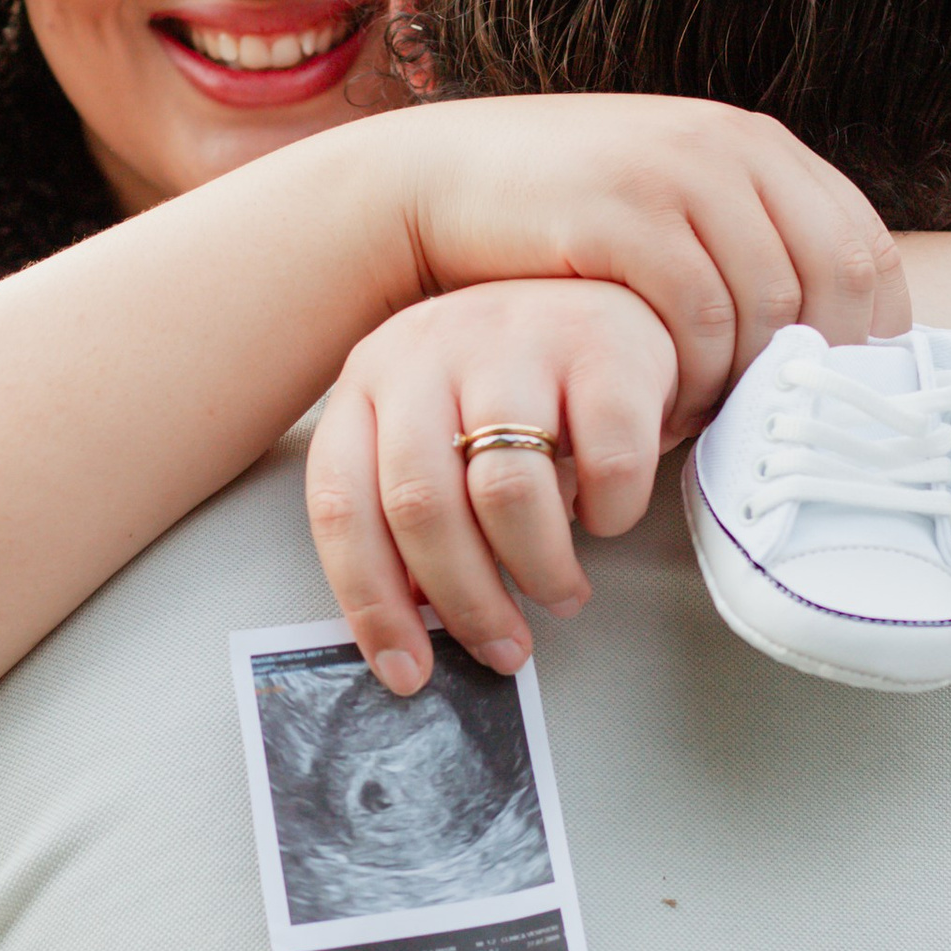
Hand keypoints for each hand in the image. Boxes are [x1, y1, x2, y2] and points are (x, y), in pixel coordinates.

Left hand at [307, 281, 682, 691]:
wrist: (609, 278)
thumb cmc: (516, 378)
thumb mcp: (440, 424)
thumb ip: (414, 506)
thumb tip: (415, 622)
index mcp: (370, 380)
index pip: (341, 504)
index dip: (370, 603)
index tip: (407, 672)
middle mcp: (429, 350)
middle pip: (422, 507)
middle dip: (465, 602)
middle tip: (502, 648)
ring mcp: (516, 340)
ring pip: (508, 493)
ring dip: (539, 570)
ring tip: (561, 594)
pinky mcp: (602, 345)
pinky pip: (604, 462)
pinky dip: (609, 514)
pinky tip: (605, 517)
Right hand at [379, 95, 906, 432]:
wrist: (438, 183)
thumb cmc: (563, 215)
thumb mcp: (673, 201)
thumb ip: (747, 240)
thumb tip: (827, 334)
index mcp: (757, 145)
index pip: (866, 248)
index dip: (867, 335)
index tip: (828, 397)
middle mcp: (731, 148)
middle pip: (836, 279)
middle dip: (814, 366)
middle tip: (771, 422)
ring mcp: (677, 175)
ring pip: (768, 306)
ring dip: (744, 382)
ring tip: (706, 420)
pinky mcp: (623, 214)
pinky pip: (698, 317)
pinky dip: (692, 377)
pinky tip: (661, 408)